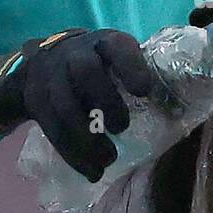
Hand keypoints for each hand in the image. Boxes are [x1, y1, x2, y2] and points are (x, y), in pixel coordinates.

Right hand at [0, 28, 154, 180]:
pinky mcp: (36, 101)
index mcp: (104, 42)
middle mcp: (75, 54)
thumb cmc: (96, 65)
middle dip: (106, 102)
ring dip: (88, 139)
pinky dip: (73, 154)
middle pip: (86, 73)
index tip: (144, 91)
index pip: (117, 46)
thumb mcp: (114, 59)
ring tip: (108, 160)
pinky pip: (52, 129)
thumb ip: (136, 77)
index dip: (131, 67)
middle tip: (122, 128)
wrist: (41, 63)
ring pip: (65, 106)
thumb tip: (176, 111)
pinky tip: (90, 170)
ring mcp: (51, 76)